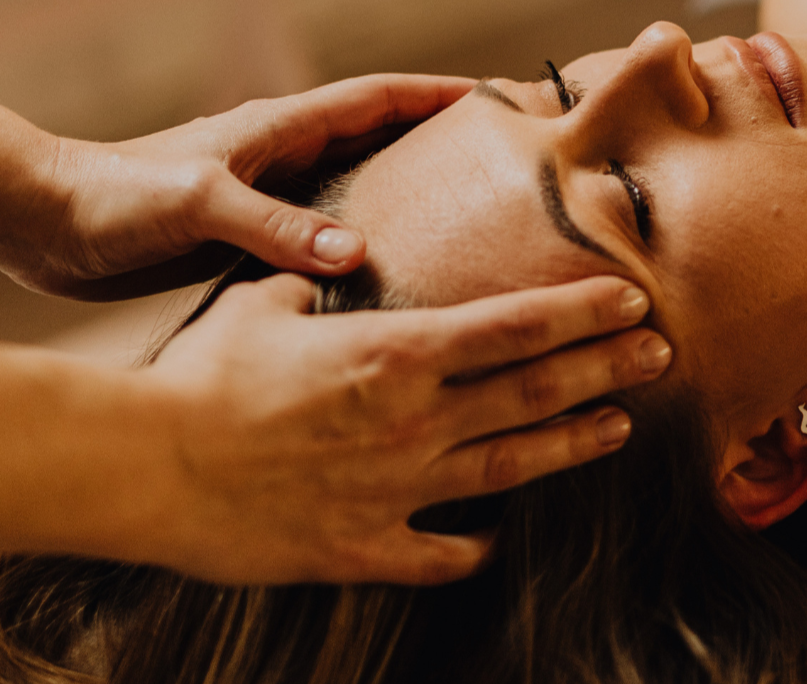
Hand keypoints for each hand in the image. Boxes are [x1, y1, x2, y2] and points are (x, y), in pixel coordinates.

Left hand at [28, 74, 474, 298]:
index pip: (381, 98)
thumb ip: (277, 226)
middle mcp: (285, 157)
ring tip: (468, 230)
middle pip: (382, 142)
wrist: (46, 224)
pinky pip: (323, 239)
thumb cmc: (117, 196)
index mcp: (283, 128)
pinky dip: (361, 249)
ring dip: (406, 201)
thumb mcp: (202, 204)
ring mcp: (268, 197)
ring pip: (357, 192)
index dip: (441, 94)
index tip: (501, 96)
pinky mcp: (246, 239)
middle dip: (440, 146)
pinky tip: (386, 284)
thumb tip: (360, 253)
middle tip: (503, 169)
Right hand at [138, 273, 673, 584]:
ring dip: (572, 445)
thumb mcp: (270, 300)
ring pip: (510, 469)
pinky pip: (438, 555)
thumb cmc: (203, 371)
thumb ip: (322, 278)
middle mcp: (414, 421)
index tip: (633, 301)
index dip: (584, 313)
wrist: (146, 464)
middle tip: (660, 353)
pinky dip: (474, 546)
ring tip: (619, 427)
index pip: (518, 325)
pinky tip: (499, 538)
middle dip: (605, 369)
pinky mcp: (361, 549)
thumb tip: (341, 251)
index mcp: (398, 352)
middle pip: (534, 392)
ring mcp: (395, 492)